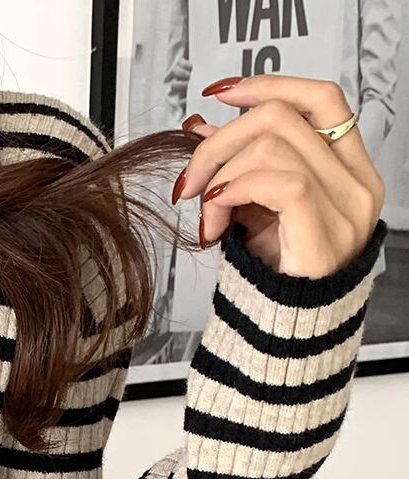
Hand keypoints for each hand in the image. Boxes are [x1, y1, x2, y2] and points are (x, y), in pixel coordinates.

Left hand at [174, 73, 384, 273]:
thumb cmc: (274, 271)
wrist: (282, 329)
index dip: (270, 85)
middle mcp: (355, 181)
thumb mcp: (252, 207)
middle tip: (189, 179)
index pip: (320, 98)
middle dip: (220, 139)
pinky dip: (235, 190)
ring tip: (204, 216)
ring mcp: (345, 206)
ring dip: (219, 174)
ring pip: (273, 144)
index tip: (221, 95)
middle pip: (283, 115)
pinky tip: (214, 217)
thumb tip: (200, 127)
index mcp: (347, 167)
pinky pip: (279, 182)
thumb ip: (237, 165)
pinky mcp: (324, 232)